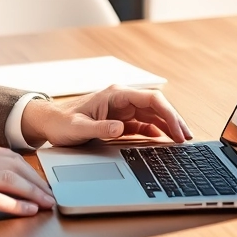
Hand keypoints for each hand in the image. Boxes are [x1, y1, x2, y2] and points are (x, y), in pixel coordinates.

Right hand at [0, 136, 54, 226]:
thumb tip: (3, 171)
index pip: (8, 154)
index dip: (29, 169)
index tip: (41, 181)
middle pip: (13, 166)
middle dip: (36, 181)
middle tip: (51, 195)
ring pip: (8, 180)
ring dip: (32, 193)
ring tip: (46, 204)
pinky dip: (14, 205)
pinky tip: (27, 210)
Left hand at [19, 86, 192, 147]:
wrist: (49, 123)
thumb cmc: (60, 123)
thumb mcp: (77, 128)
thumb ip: (99, 128)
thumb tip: (121, 128)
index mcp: (115, 95)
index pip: (151, 99)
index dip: (168, 113)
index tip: (178, 130)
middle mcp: (122, 99)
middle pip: (157, 107)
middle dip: (174, 121)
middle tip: (187, 139)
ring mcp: (123, 110)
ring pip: (153, 115)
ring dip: (168, 127)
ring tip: (182, 142)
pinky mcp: (121, 121)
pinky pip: (144, 124)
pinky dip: (157, 132)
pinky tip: (165, 142)